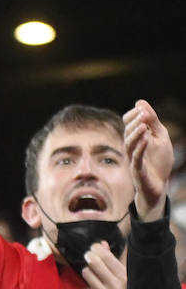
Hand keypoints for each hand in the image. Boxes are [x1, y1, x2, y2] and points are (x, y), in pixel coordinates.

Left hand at [82, 242, 129, 288]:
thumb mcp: (126, 280)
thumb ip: (114, 262)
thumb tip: (102, 244)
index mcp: (126, 278)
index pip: (107, 257)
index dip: (97, 250)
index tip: (94, 247)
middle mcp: (115, 286)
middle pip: (94, 263)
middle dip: (90, 257)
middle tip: (88, 255)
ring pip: (87, 274)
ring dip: (88, 273)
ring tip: (93, 276)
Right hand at [124, 99, 172, 219]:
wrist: (159, 185)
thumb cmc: (158, 161)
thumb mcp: (160, 137)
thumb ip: (152, 121)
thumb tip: (140, 102)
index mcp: (135, 139)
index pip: (128, 123)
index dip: (134, 115)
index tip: (142, 108)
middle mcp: (130, 148)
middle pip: (127, 133)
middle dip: (135, 122)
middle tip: (144, 113)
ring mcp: (133, 160)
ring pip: (129, 145)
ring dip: (135, 133)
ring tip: (143, 124)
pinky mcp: (137, 171)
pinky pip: (136, 158)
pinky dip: (141, 147)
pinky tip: (146, 138)